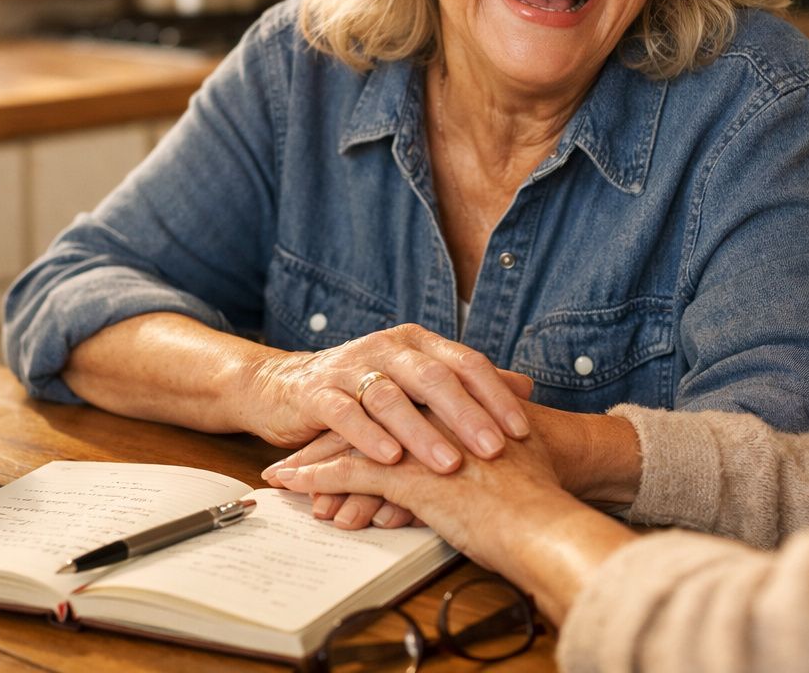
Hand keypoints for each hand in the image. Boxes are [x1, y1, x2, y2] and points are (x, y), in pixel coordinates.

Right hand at [243, 323, 533, 473]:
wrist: (282, 388)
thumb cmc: (362, 392)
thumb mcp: (416, 384)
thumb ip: (466, 384)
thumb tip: (526, 386)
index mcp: (418, 343)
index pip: (466, 363)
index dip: (496, 396)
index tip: (522, 432)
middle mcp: (387, 348)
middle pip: (434, 378)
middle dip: (467, 416)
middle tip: (494, 450)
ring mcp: (351, 367)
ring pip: (392, 397)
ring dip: (422, 433)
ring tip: (449, 464)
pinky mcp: (318, 392)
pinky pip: (346, 413)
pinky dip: (369, 437)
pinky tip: (390, 461)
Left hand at [271, 412, 636, 621]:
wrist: (548, 525)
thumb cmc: (537, 499)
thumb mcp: (509, 456)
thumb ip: (486, 439)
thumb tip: (479, 451)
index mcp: (456, 409)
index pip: (398, 407)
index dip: (367, 420)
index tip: (341, 432)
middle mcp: (434, 417)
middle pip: (369, 419)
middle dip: (332, 437)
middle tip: (302, 452)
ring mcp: (419, 443)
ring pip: (354, 444)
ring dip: (316, 461)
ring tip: (287, 476)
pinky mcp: (408, 474)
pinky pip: (348, 473)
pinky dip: (316, 479)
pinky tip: (293, 485)